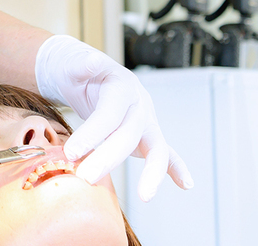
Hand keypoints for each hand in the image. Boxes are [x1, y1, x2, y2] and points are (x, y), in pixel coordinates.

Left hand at [34, 35, 191, 200]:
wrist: (90, 74)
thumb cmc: (79, 71)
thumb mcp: (74, 63)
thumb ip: (81, 64)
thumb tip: (90, 61)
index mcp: (121, 86)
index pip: (108, 114)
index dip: (91, 134)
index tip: (71, 153)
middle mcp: (139, 105)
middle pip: (129, 135)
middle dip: (109, 158)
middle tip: (85, 177)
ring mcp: (147, 121)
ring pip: (154, 148)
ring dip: (152, 173)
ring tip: (144, 197)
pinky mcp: (147, 136)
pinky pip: (165, 153)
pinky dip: (177, 169)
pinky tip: (186, 185)